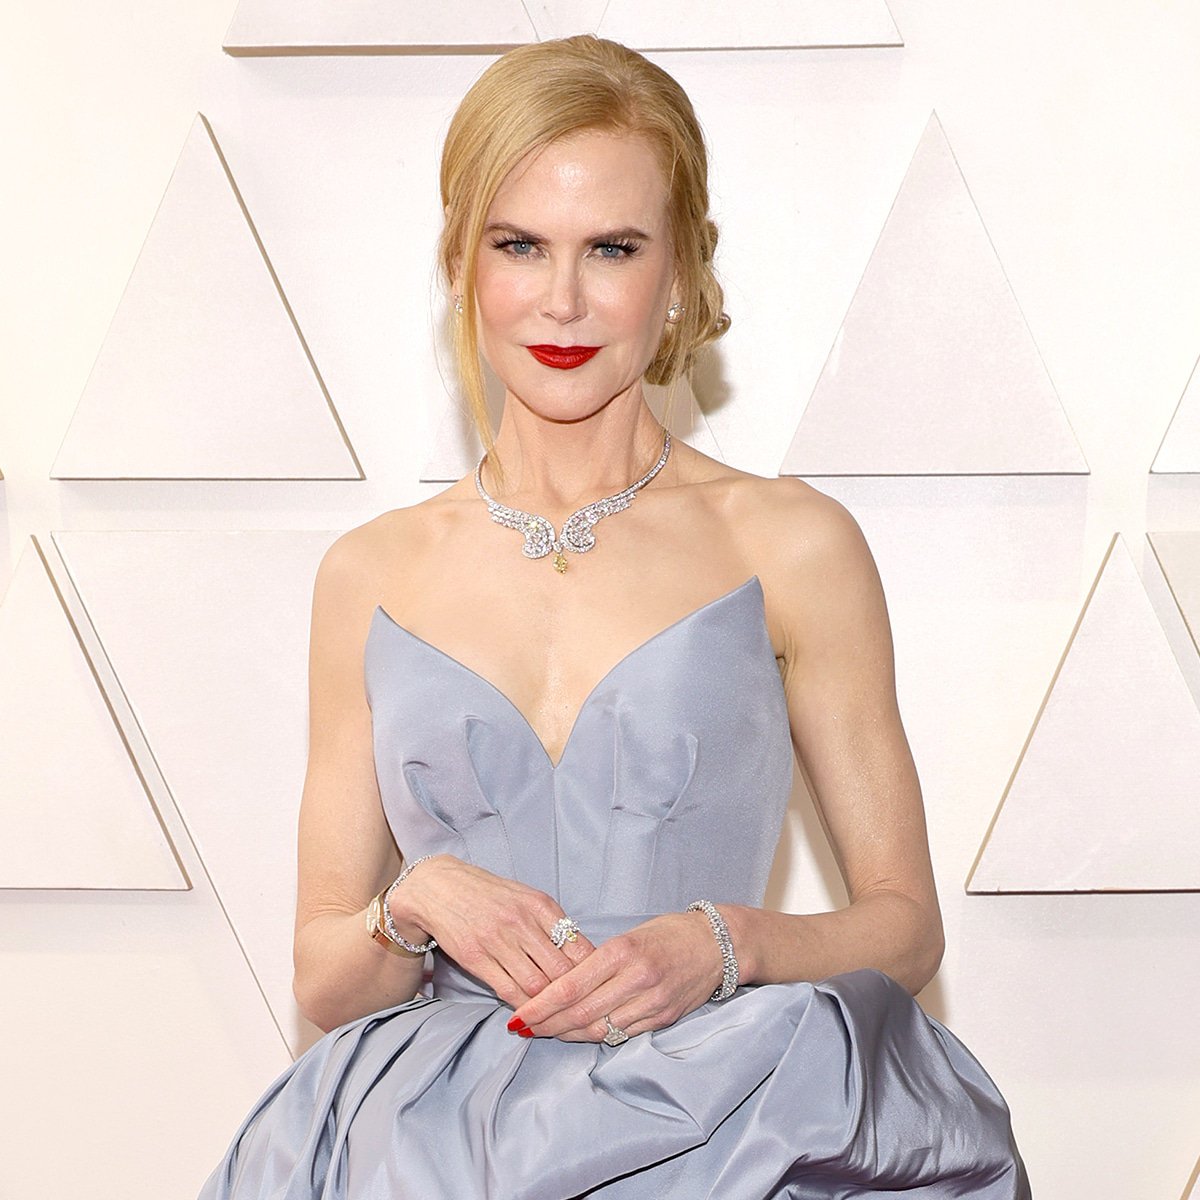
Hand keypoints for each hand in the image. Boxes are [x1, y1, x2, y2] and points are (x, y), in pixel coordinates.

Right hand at [387, 855, 595, 1009]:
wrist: (440, 888)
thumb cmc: (489, 895)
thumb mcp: (526, 898)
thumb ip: (552, 923)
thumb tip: (582, 954)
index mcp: (540, 905)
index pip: (578, 947)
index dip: (591, 972)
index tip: (595, 987)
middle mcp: (521, 922)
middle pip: (560, 970)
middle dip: (573, 994)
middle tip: (580, 1009)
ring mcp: (497, 940)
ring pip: (536, 985)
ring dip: (548, 1005)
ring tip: (557, 1016)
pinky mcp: (476, 958)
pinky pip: (508, 990)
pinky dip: (523, 1007)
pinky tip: (530, 1013)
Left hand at [508, 909, 724, 1041]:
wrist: (716, 945)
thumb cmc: (668, 934)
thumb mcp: (629, 936)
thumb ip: (598, 962)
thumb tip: (561, 987)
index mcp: (623, 951)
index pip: (571, 987)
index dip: (540, 1006)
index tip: (518, 1016)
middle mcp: (637, 978)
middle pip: (580, 1013)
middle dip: (546, 1025)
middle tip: (523, 1028)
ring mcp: (652, 1002)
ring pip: (599, 1029)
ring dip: (568, 1034)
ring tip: (545, 1032)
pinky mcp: (663, 1018)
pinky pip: (621, 1034)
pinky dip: (596, 1036)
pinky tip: (579, 1033)